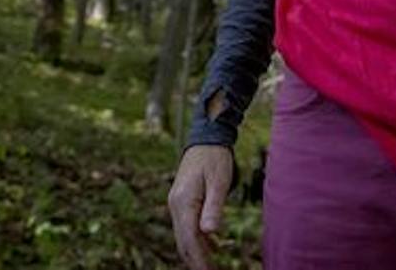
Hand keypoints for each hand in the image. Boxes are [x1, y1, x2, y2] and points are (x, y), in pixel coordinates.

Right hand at [168, 144, 233, 268]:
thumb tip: (210, 232)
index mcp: (183, 202)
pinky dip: (199, 240)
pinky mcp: (183, 202)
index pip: (190, 239)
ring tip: (211, 267)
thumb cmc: (215, 158)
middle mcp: (176, 206)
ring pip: (184, 236)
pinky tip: (213, 248)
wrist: (205, 138)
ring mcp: (177, 204)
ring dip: (197, 253)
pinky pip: (188, 227)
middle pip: (184, 242)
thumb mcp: (219, 181)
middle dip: (196, 261)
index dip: (200, 260)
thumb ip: (214, 207)